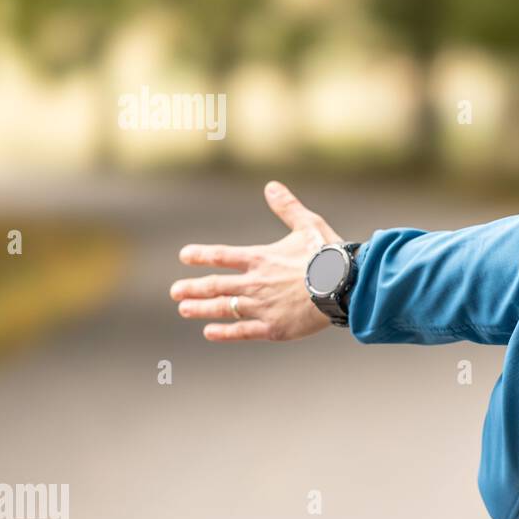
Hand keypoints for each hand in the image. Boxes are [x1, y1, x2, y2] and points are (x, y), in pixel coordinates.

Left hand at [170, 181, 344, 340]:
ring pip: (223, 308)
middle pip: (215, 286)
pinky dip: (224, 332)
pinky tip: (210, 332)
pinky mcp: (273, 328)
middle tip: (175, 291)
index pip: (222, 256)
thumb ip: (287, 207)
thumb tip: (271, 185)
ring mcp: (262, 307)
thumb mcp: (308, 225)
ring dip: (201, 308)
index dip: (201, 255)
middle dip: (193, 288)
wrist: (343, 285)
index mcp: (261, 258)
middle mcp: (255, 283)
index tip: (184, 256)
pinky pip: (242, 330)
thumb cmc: (328, 254)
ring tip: (184, 309)